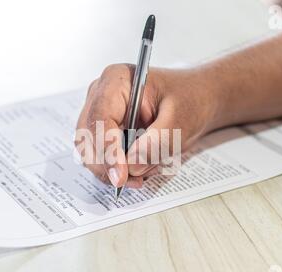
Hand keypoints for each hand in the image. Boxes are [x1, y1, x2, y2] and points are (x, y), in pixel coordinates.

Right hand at [75, 63, 220, 187]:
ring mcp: (98, 115)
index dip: (108, 150)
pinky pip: (101, 159)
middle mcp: (100, 96)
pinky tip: (143, 166)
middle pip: (88, 139)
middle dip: (110, 165)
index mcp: (116, 80)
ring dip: (117, 170)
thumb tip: (131, 165)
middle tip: (137, 180)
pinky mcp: (102, 133)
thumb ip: (157, 143)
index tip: (121, 176)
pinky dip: (120, 170)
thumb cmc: (188, 100)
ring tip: (149, 168)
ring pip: (92, 154)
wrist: (193, 101)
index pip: (100, 119)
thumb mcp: (181, 121)